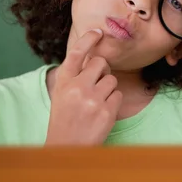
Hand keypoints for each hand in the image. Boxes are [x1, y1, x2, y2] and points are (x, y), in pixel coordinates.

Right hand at [45, 29, 121, 145]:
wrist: (66, 149)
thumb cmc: (65, 119)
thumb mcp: (63, 95)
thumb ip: (76, 77)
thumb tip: (94, 57)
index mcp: (64, 83)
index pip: (76, 53)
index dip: (88, 39)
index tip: (98, 31)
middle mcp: (77, 88)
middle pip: (101, 63)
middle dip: (103, 71)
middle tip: (96, 85)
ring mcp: (92, 100)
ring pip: (112, 80)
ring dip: (108, 89)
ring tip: (96, 104)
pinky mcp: (107, 112)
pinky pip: (118, 95)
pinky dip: (113, 103)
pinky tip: (101, 114)